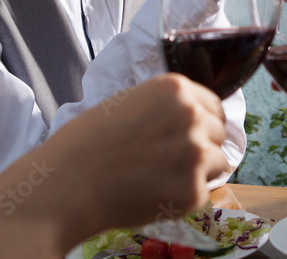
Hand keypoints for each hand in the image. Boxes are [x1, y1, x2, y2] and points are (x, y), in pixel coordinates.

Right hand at [46, 74, 228, 231]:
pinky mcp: (193, 190)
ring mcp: (195, 153)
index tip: (190, 136)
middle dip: (201, 146)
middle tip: (170, 161)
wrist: (68, 183)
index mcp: (175, 89)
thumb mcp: (129, 102)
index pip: (213, 106)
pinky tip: (154, 194)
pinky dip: (183, 198)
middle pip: (218, 133)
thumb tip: (191, 118)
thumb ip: (165, 107)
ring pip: (217, 162)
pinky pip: (203, 193)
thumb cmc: (87, 142)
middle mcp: (192, 116)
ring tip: (160, 178)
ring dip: (198, 172)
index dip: (202, 123)